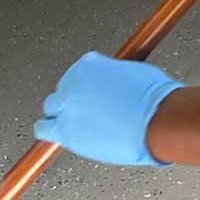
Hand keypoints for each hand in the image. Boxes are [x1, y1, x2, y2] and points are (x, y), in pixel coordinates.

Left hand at [35, 51, 183, 166]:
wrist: (156, 121)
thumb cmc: (153, 99)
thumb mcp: (136, 73)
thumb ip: (117, 77)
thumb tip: (120, 82)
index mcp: (89, 64)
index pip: (78, 72)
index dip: (86, 87)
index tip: (92, 95)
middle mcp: (73, 82)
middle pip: (63, 90)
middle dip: (74, 101)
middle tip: (88, 112)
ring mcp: (67, 106)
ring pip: (51, 108)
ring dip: (60, 115)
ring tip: (73, 124)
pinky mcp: (65, 129)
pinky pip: (43, 129)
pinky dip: (49, 131)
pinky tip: (58, 135)